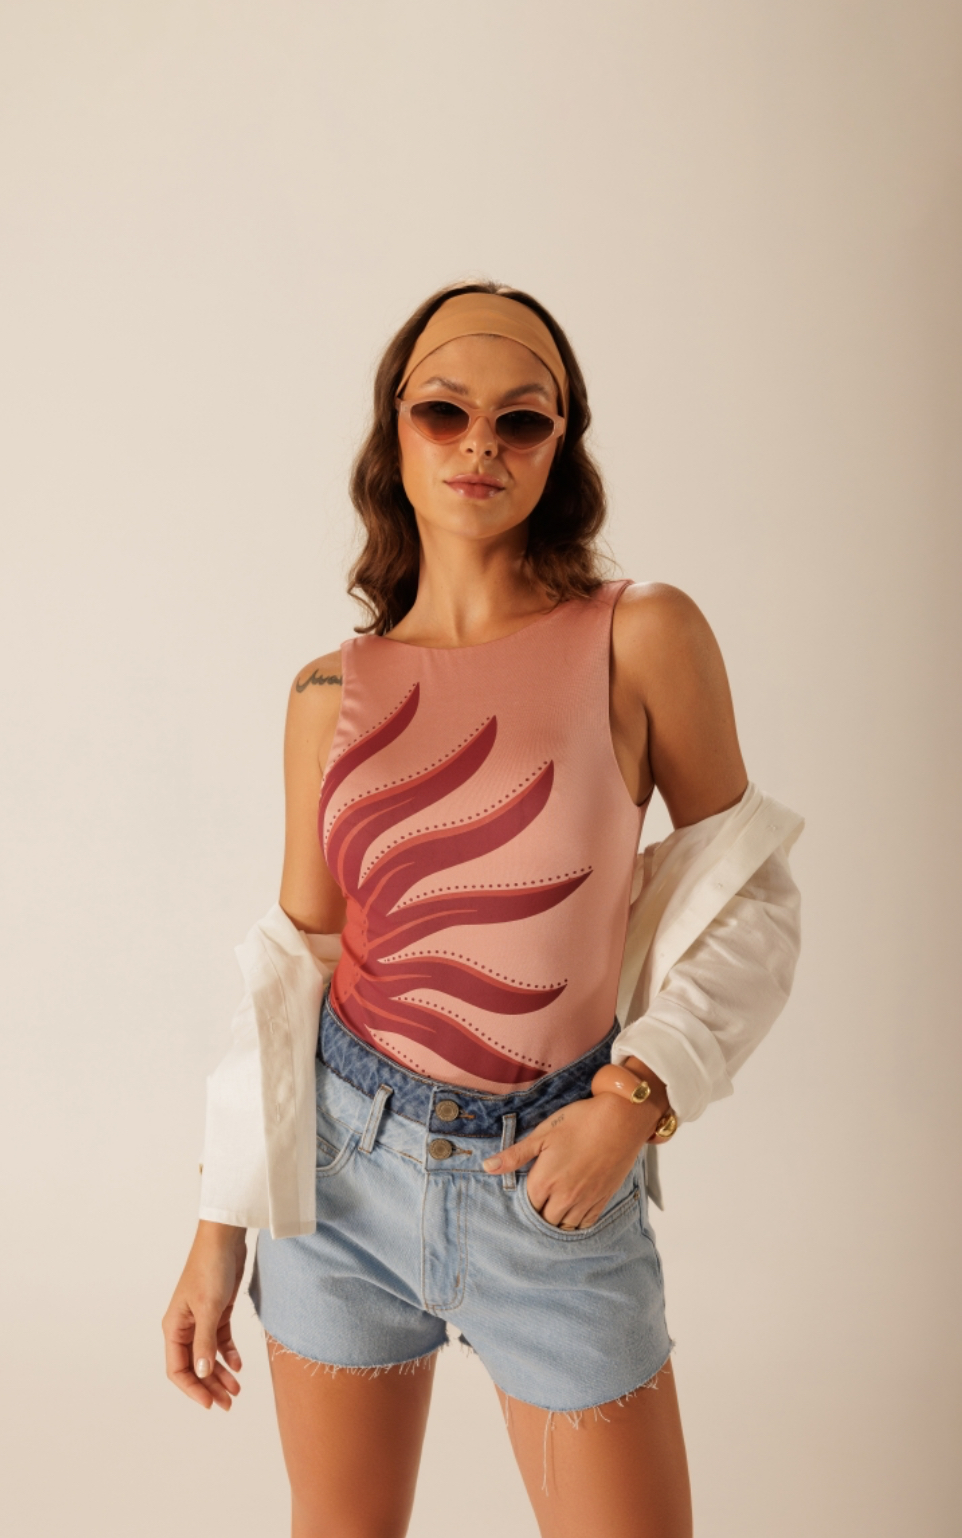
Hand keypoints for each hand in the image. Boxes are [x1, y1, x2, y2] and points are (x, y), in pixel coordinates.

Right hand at [162, 1221, 246, 1410]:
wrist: (225, 1240)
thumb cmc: (211, 1269)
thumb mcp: (209, 1308)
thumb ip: (205, 1343)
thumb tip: (200, 1374)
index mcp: (174, 1328)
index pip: (178, 1369)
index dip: (192, 1389)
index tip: (210, 1403)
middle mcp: (185, 1327)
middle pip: (194, 1366)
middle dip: (209, 1386)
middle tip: (229, 1403)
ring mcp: (201, 1320)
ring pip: (208, 1356)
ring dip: (220, 1373)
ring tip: (238, 1390)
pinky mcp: (217, 1311)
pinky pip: (220, 1340)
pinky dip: (228, 1354)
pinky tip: (238, 1365)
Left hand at [482, 1093, 658, 1229]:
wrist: (621, 1119)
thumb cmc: (580, 1121)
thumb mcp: (542, 1133)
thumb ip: (515, 1155)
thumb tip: (487, 1167)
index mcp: (544, 1182)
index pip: (526, 1207)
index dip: (524, 1202)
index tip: (525, 1193)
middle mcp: (563, 1198)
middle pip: (544, 1221)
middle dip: (539, 1213)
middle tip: (538, 1201)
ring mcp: (585, 1201)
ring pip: (564, 1226)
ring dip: (556, 1220)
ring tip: (552, 1209)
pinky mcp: (602, 1200)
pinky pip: (585, 1224)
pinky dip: (576, 1223)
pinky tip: (572, 1214)